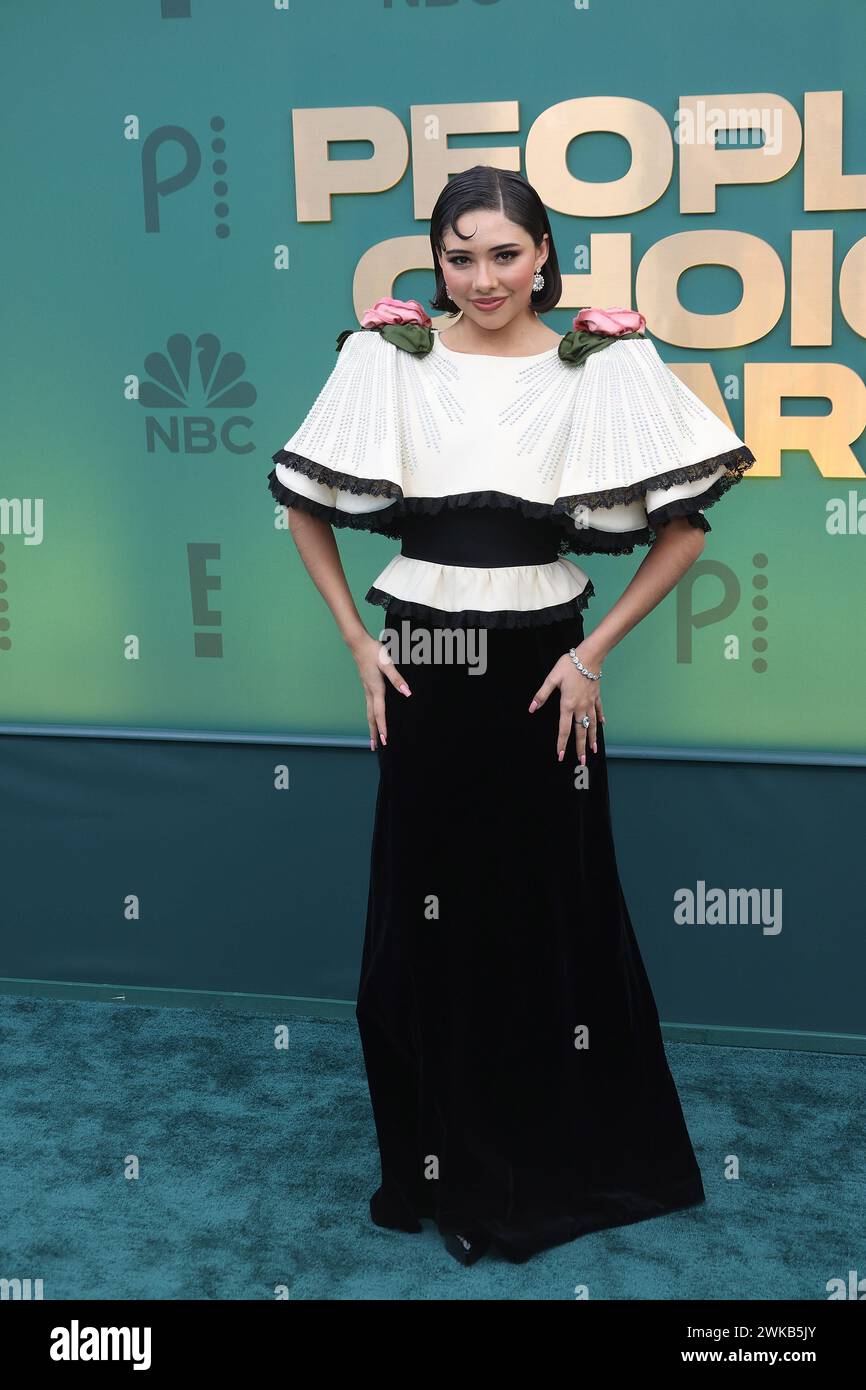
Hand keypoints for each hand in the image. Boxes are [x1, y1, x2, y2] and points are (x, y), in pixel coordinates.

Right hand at [352, 632, 411, 749]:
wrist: (358, 644)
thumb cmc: (374, 652)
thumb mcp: (388, 663)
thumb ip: (397, 679)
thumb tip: (407, 692)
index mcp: (376, 689)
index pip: (379, 713)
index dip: (383, 728)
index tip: (385, 741)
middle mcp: (370, 692)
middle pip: (371, 717)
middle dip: (374, 733)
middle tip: (375, 748)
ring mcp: (367, 689)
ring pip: (369, 712)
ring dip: (371, 726)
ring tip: (373, 738)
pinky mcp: (367, 686)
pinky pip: (369, 706)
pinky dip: (371, 716)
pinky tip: (373, 717)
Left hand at [528, 648, 604, 763]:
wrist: (589, 656)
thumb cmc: (569, 666)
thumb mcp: (552, 678)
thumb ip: (542, 694)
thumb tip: (532, 708)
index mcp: (568, 705)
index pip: (564, 729)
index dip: (561, 744)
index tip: (560, 756)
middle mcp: (580, 707)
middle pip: (580, 731)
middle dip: (580, 748)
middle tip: (582, 762)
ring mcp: (590, 702)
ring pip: (592, 724)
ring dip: (592, 738)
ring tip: (593, 750)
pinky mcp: (596, 696)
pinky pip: (599, 711)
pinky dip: (600, 719)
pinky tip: (602, 725)